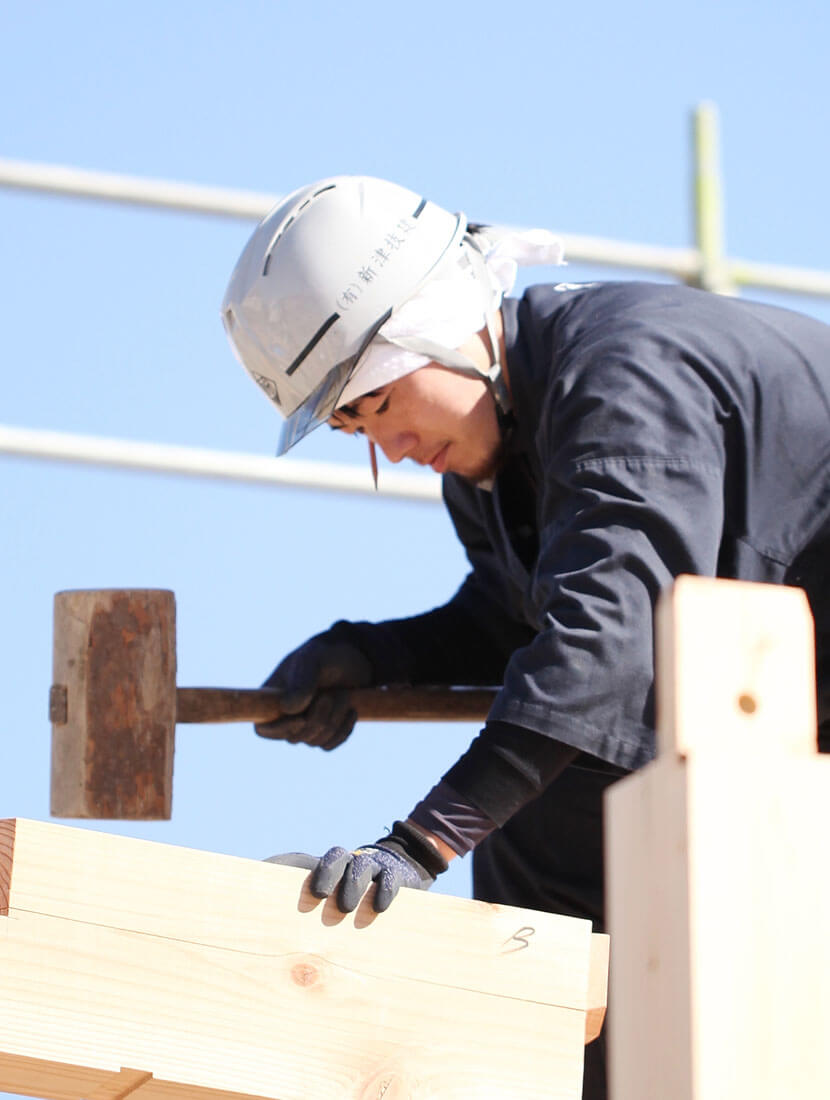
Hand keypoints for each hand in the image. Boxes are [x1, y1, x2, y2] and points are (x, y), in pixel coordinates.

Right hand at [255, 624, 372, 749]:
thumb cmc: (325, 656)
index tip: (301, 719)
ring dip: (334, 719)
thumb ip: (301, 681)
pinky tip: (351, 711)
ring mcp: (305, 725)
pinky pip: (329, 745)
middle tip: (330, 694)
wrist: (352, 660)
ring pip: (315, 741)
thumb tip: (288, 709)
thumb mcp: (312, 660)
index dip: (279, 730)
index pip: (263, 728)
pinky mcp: (324, 732)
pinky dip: (342, 731)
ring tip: (343, 694)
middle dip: (317, 717)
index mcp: (273, 698)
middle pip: (294, 737)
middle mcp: (285, 716)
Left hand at [265, 820, 448, 912]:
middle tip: (321, 896)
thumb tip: (280, 909)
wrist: (402, 871)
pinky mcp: (397, 876)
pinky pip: (389, 880)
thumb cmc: (358, 893)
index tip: (310, 891)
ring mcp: (375, 866)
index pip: (323, 859)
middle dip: (329, 874)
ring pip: (362, 867)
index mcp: (337, 864)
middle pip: (339, 858)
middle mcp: (354, 861)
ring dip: (352, 884)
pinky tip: (377, 907)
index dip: (317, 871)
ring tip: (345, 907)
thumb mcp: (337, 892)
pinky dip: (383, 891)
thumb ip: (312, 897)